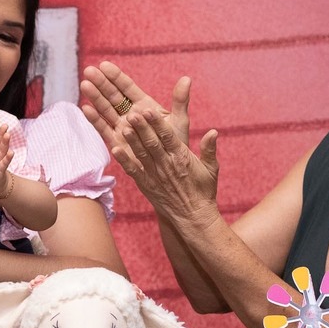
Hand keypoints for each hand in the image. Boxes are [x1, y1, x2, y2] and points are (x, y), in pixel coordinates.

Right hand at [80, 60, 186, 161]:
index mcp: (144, 106)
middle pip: (113, 96)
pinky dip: (95, 120)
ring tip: (85, 84)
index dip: (116, 77)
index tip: (104, 65)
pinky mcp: (117, 142)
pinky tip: (86, 108)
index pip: (127, 88)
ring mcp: (122, 128)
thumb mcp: (179, 120)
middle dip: (101, 83)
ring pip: (106, 109)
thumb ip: (180, 100)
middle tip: (89, 71)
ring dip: (95, 97)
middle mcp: (130, 114)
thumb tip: (186, 78)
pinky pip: (104, 129)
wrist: (171, 168)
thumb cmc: (176, 144)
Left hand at [118, 101, 221, 229]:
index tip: (150, 110)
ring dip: (132, 140)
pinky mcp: (145, 185)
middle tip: (132, 113)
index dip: (158, 124)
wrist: (193, 217)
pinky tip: (115, 150)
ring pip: (141, 154)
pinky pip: (133, 171)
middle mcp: (166, 164)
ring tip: (123, 126)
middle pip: (152, 143)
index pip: (168, 137)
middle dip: (142, 128)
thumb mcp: (211, 169)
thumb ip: (209, 149)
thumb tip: (213, 131)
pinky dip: (124, 161)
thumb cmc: (203, 191)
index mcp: (181, 157)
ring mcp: (154, 175)